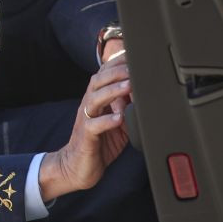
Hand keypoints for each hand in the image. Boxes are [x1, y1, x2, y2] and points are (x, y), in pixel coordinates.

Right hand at [39, 51, 131, 202]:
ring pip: (95, 99)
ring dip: (112, 91)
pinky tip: (118, 119)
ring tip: (128, 86)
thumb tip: (146, 94)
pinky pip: (93, 126)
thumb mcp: (118, 121)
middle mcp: (89, 105)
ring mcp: (85, 119)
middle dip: (116, 72)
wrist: (77, 166)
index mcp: (97, 99)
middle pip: (98, 81)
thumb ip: (128, 107)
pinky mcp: (85, 136)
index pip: (104, 74)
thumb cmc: (99, 142)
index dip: (117, 63)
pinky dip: (106, 121)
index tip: (133, 55)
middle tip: (134, 68)